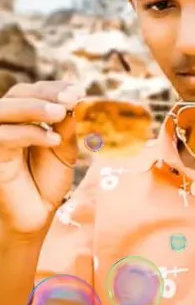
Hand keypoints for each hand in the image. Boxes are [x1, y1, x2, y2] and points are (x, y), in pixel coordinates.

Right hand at [0, 80, 83, 236]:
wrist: (37, 216)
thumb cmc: (47, 183)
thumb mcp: (63, 151)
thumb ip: (64, 128)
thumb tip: (70, 102)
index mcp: (22, 117)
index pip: (33, 91)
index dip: (53, 88)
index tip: (78, 91)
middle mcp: (5, 123)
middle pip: (17, 94)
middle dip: (46, 94)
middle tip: (71, 99)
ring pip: (5, 110)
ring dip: (34, 108)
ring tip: (62, 113)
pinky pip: (3, 136)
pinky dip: (29, 133)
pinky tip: (53, 140)